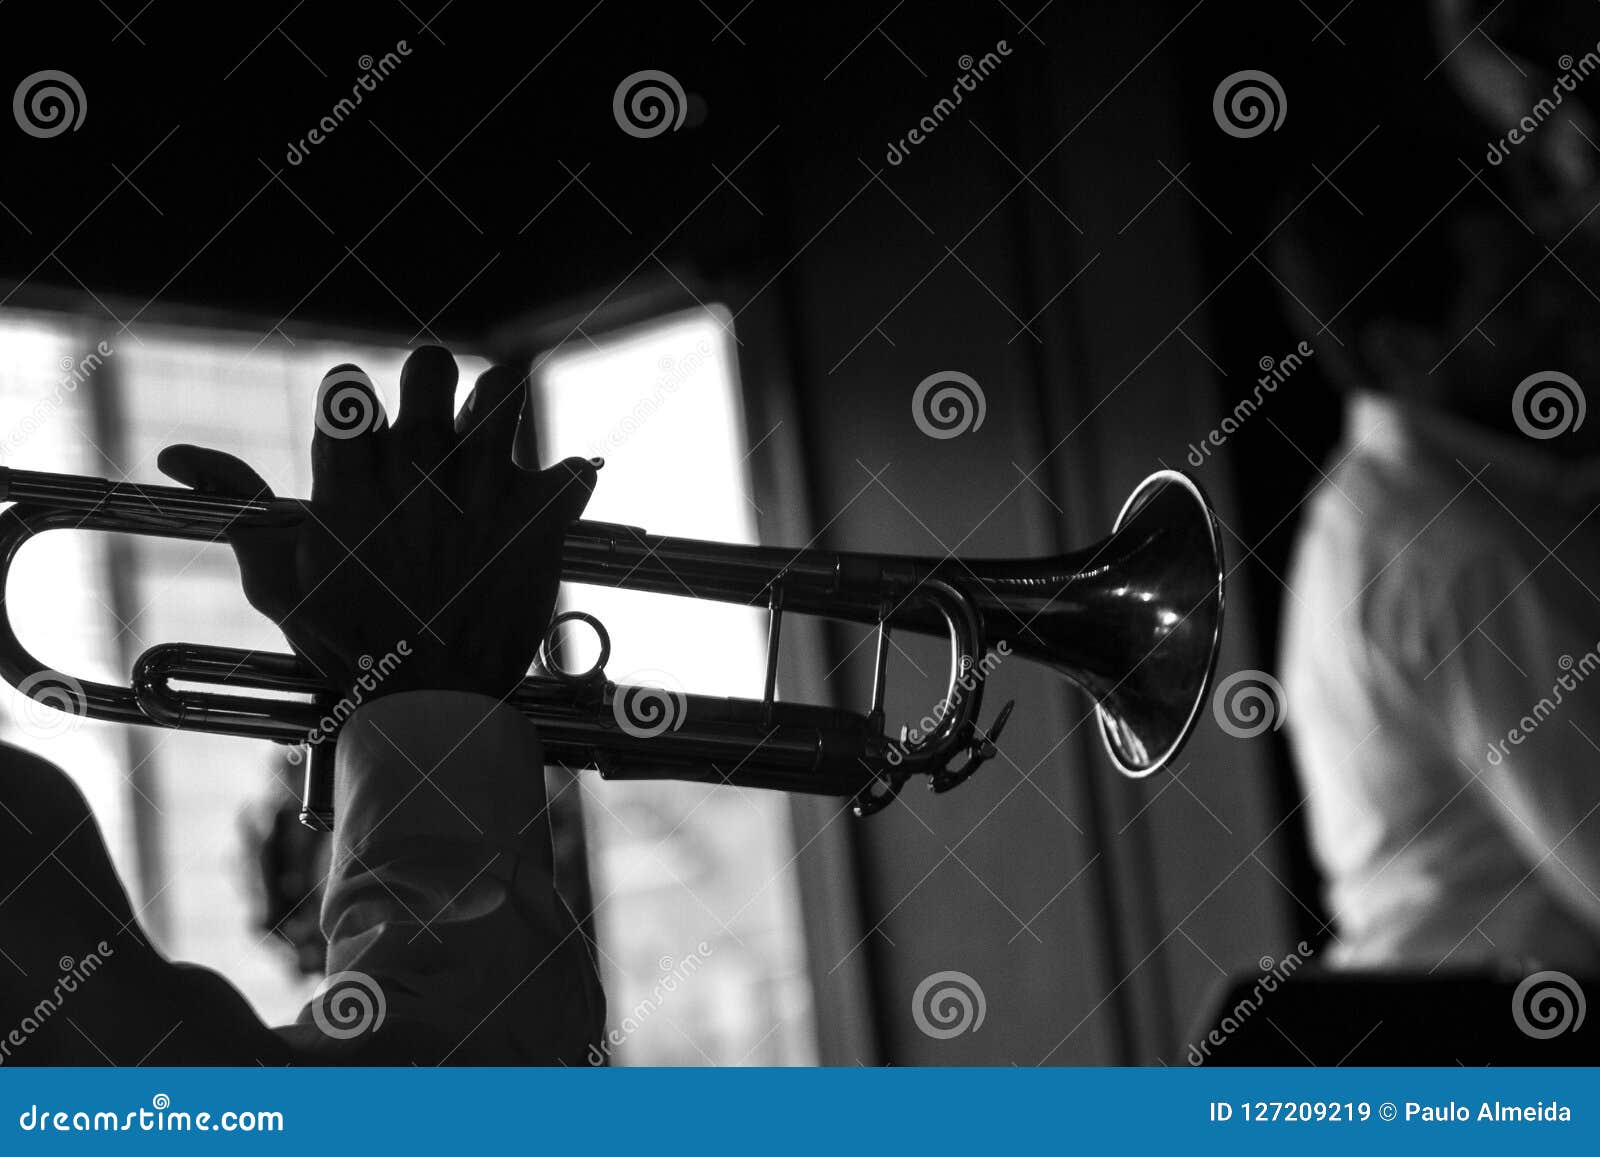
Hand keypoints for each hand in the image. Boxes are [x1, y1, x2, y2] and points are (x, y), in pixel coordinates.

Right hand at [158, 346, 597, 700]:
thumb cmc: (346, 643)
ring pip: (505, 387)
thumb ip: (238, 505)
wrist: (428, 704)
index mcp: (351, 484)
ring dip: (499, 407)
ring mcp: (482, 493)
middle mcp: (417, 475)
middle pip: (430, 365)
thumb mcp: (277, 578)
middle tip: (437, 430)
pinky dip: (565, 484)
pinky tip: (545, 506)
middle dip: (431, 385)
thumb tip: (174, 454)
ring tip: (491, 445)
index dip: (354, 400)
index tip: (362, 432)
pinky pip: (572, 468)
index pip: (348, 387)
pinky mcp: (538, 522)